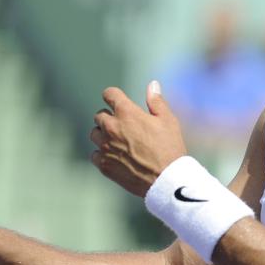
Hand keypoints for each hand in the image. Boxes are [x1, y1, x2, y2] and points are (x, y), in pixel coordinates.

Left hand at [90, 81, 186, 197]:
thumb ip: (156, 101)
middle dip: (109, 116)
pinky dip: (102, 154)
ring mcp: (106, 147)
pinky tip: (115, 156)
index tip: (116, 99)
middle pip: (99, 115)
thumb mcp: (168, 120)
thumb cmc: (170, 148)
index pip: (109, 94)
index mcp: (127, 113)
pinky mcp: (104, 165)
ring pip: (95, 134)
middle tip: (123, 124)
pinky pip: (94, 155)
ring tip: (118, 140)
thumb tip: (152, 85)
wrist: (166, 179)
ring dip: (103, 134)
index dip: (113, 95)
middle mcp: (112, 128)